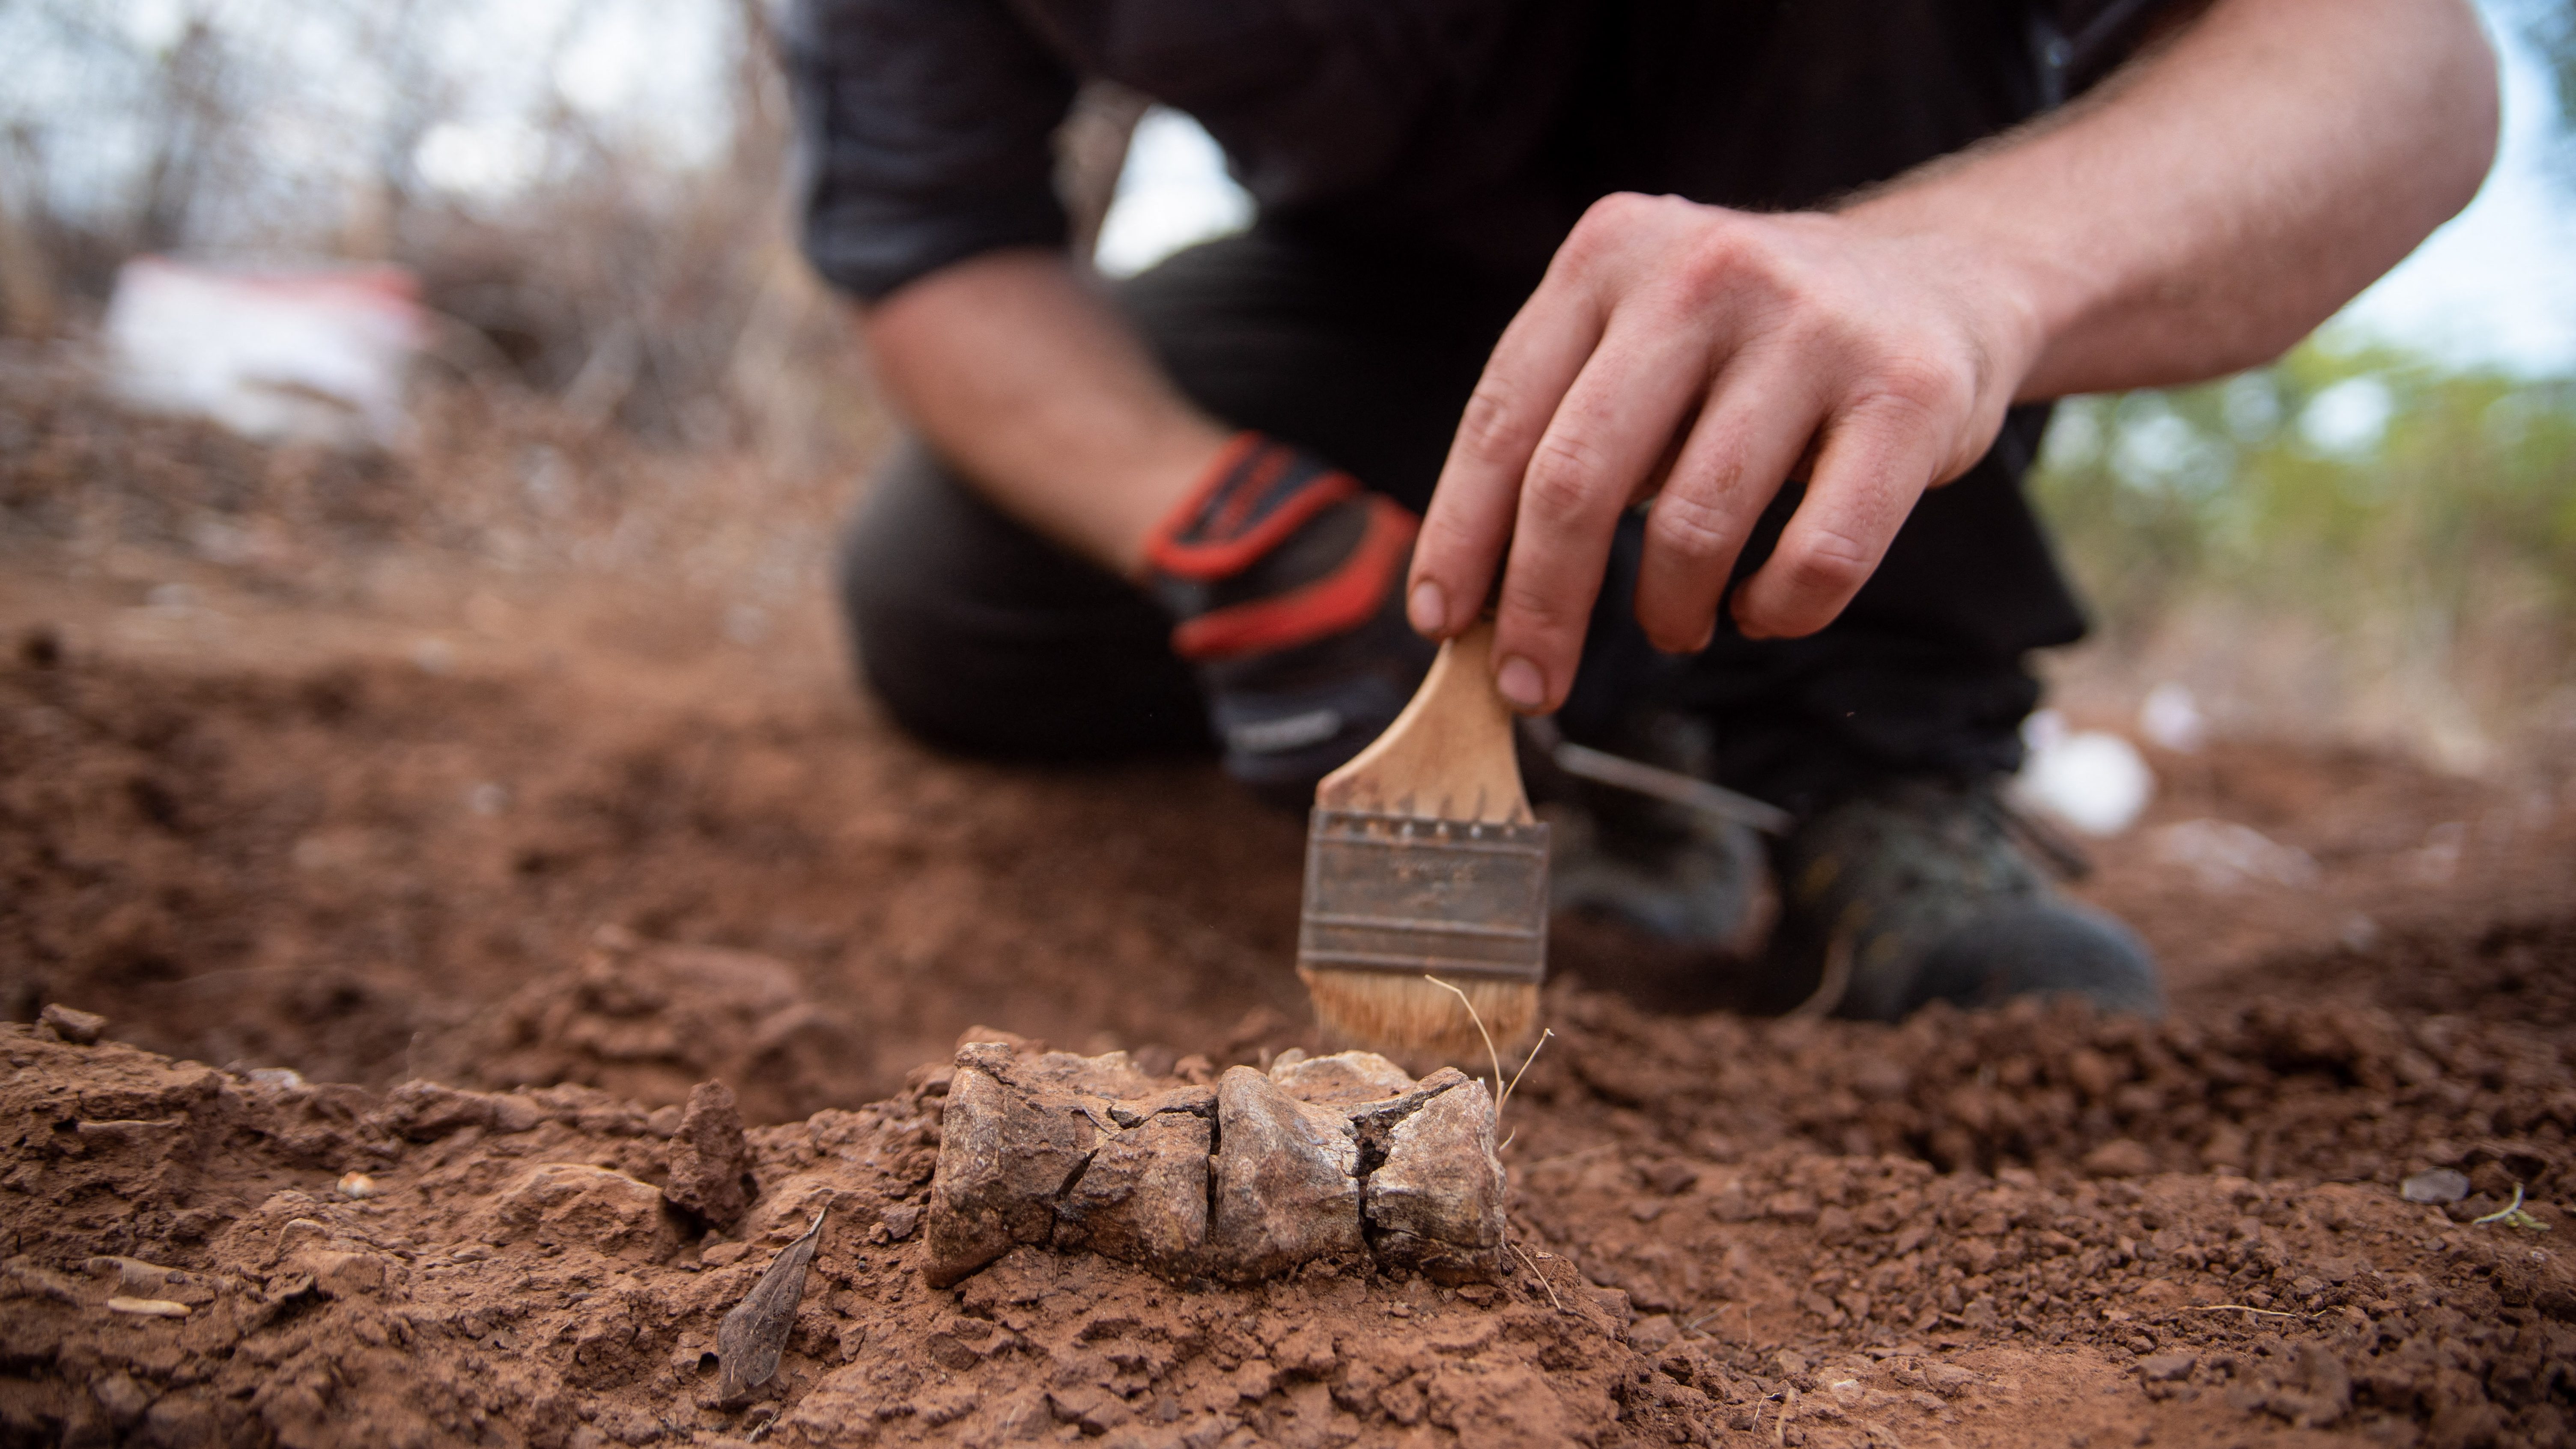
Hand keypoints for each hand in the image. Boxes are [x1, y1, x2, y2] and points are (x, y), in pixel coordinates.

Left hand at [1404, 192, 2041, 712]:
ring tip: (1674, 624)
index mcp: (1610, 253)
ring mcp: (1812, 327)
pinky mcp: (1907, 395)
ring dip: (1666, 612)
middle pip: (1575, 480)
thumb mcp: (1643, 342)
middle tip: (1534, 684)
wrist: (1939, 282)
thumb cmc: (1753, 349)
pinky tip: (1761, 605)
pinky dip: (1775, 612)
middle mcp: (1702, 272)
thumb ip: (1562, 430)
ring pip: (1691, 528)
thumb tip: (1475, 598)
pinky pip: (1815, 558)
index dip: (1459, 536)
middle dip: (1542, 607)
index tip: (1441, 624)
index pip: (1501, 419)